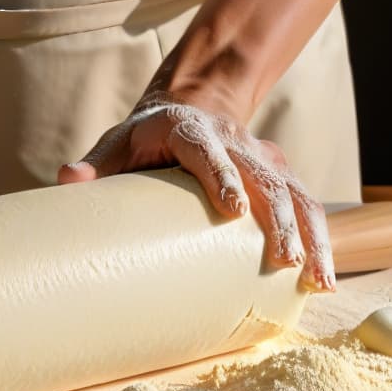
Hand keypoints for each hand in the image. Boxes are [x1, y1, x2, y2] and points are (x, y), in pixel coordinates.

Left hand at [57, 91, 333, 291]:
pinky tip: (324, 278)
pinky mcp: (277, 177)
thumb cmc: (144, 139)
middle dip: (278, 219)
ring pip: (296, 193)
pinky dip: (319, 239)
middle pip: (264, 176)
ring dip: (311, 236)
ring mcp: (261, 158)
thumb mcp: (117, 143)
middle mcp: (234, 141)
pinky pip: (306, 205)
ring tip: (317, 280)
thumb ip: (96, 164)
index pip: (207, 150)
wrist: (186, 110)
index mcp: (190, 129)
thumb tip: (68, 180)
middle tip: (284, 260)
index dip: (222, 176)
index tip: (232, 208)